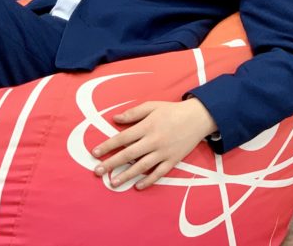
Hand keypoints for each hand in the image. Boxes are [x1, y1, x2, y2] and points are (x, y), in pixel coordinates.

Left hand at [91, 98, 217, 190]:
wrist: (198, 118)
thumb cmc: (172, 111)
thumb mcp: (152, 106)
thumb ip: (133, 113)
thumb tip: (115, 119)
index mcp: (147, 126)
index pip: (123, 138)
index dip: (107, 146)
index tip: (94, 153)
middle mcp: (154, 140)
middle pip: (129, 154)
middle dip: (111, 163)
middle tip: (97, 172)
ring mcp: (164, 152)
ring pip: (142, 166)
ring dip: (126, 175)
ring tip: (113, 182)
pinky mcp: (173, 160)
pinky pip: (159, 173)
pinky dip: (148, 180)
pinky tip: (138, 186)